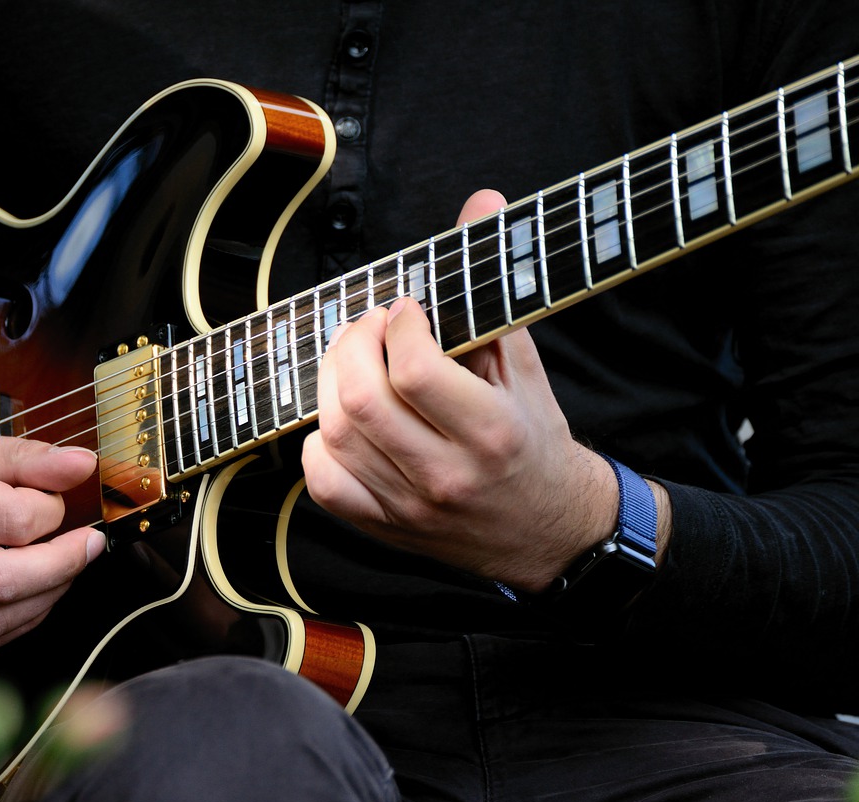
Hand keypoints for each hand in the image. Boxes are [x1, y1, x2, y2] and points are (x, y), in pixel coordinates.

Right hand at [0, 378, 103, 649]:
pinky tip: (31, 593)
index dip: (55, 512)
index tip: (60, 500)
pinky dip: (17, 621)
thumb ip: (24, 457)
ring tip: (63, 567)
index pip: (15, 521)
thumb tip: (83, 465)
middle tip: (87, 545)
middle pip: (6, 582)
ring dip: (46, 598)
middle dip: (65, 566)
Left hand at [302, 190, 635, 592]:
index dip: (397, 324)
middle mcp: (446, 475)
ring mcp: (409, 505)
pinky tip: (344, 420)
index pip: (415, 369)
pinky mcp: (383, 525)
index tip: (405, 310)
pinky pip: (324, 483)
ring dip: (332, 384)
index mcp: (491, 432)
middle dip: (351, 346)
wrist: (548, 533)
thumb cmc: (534, 441)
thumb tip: (481, 200)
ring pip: (335, 435)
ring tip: (355, 363)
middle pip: (361, 401)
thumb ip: (493, 288)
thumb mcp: (526, 366)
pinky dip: (320, 443)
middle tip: (368, 328)